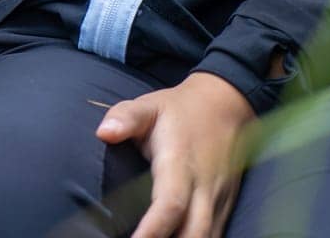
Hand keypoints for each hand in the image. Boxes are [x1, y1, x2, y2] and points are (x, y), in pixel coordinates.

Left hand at [95, 71, 256, 237]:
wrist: (225, 104)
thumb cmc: (180, 110)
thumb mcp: (151, 105)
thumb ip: (127, 117)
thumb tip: (104, 132)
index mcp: (180, 162)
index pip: (170, 204)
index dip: (152, 231)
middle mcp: (203, 186)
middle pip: (194, 233)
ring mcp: (217, 199)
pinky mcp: (224, 207)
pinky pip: (214, 235)